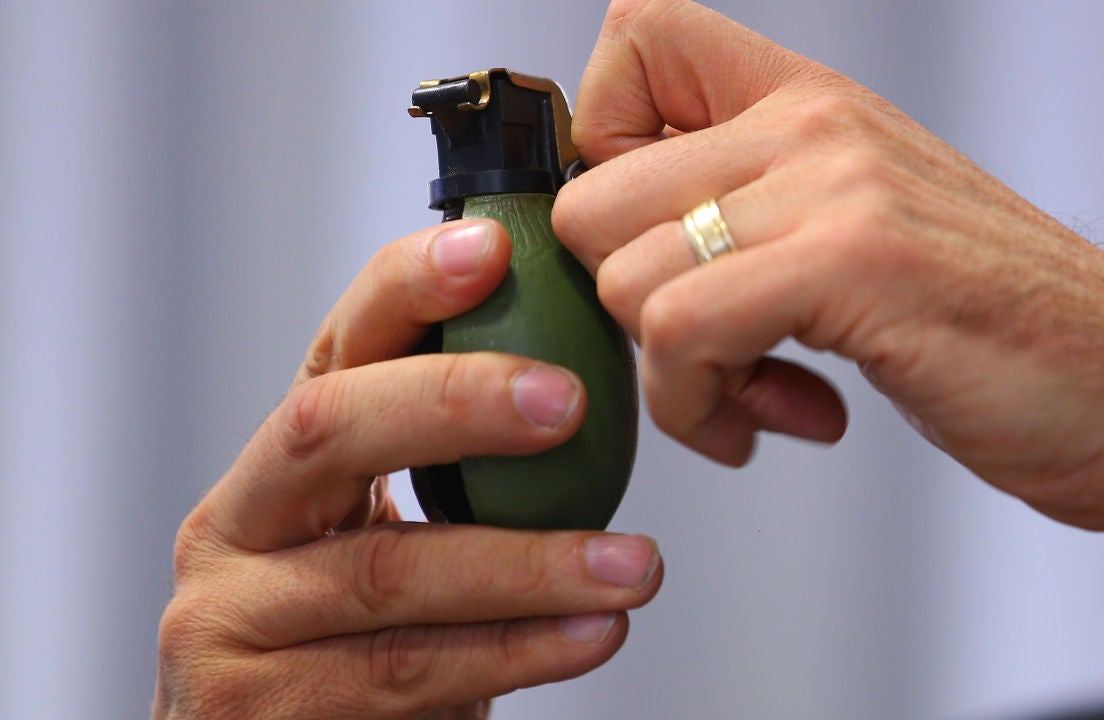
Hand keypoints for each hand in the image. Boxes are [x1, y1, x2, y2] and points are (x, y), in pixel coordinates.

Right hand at [153, 219, 662, 718]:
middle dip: (454, 401)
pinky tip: (592, 634)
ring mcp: (228, 621)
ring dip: (528, 564)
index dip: (404, 289)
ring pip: (387, 571)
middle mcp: (235, 527)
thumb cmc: (364, 648)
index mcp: (280, 468)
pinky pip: (406, 671)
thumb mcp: (397, 546)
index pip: (336, 351)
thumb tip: (588, 381)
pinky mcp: (251, 712)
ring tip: (634, 564)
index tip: (493, 247)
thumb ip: (452, 480)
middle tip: (568, 402)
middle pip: (328, 428)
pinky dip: (516, 652)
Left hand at [554, 0, 1103, 610]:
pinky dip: (701, 408)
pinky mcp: (856, 263)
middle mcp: (814, 123)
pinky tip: (787, 419)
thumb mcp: (858, 230)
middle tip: (704, 354)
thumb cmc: (991, 324)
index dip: (601, 152)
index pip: (636, 43)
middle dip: (626, 308)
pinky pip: (680, 332)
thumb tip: (617, 254)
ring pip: (624, 276)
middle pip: (591, 198)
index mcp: (808, 101)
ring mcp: (836, 186)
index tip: (655, 241)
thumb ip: (749, 214)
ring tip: (756, 397)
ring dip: (673, 377)